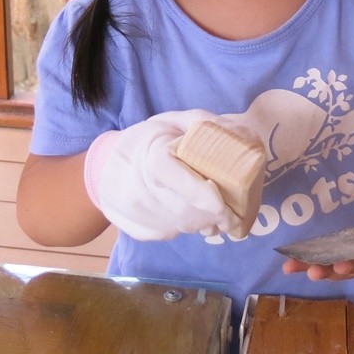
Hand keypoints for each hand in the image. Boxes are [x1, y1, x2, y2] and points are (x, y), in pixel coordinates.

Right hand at [84, 110, 230, 241]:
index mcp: (153, 158)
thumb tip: (240, 138)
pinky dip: (193, 228)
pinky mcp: (139, 229)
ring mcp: (138, 212)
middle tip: (235, 216)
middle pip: (185, 211)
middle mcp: (141, 188)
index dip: (201, 195)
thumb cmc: (152, 139)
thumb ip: (207, 125)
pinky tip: (201, 219)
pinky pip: (174, 232)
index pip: (176, 181)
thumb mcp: (177, 121)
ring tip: (222, 216)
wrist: (113, 163)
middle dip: (215, 217)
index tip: (223, 206)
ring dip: (206, 225)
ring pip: (182, 226)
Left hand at [282, 208, 353, 281]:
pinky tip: (289, 265)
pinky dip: (312, 263)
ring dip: (317, 269)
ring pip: (338, 269)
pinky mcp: (353, 257)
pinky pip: (331, 262)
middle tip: (313, 271)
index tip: (346, 265)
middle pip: (353, 270)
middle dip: (334, 270)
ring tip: (291, 268)